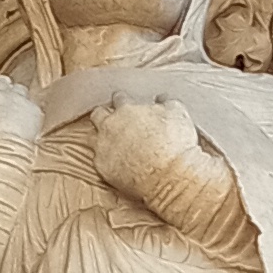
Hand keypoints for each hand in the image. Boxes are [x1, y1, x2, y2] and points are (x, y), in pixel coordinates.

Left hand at [86, 96, 215, 220]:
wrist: (170, 175)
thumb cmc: (176, 143)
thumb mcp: (178, 113)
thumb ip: (167, 102)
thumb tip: (161, 98)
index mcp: (127, 109)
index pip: (119, 99)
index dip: (123, 101)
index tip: (126, 106)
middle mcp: (110, 126)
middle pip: (98, 115)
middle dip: (104, 116)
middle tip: (114, 122)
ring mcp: (104, 147)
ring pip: (93, 138)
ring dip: (101, 139)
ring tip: (112, 145)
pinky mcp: (102, 168)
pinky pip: (99, 161)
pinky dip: (107, 161)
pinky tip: (116, 164)